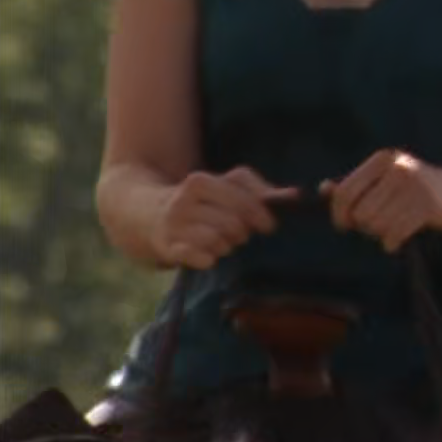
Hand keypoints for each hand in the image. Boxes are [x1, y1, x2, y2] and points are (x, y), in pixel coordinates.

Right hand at [154, 167, 299, 269]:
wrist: (146, 213)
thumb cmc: (200, 200)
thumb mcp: (225, 186)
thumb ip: (258, 189)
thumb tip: (294, 195)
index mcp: (201, 182)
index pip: (244, 202)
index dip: (262, 217)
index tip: (268, 226)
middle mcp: (183, 201)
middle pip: (233, 225)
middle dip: (241, 233)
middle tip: (237, 235)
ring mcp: (172, 225)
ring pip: (218, 242)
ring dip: (226, 247)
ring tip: (220, 242)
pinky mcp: (165, 248)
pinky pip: (199, 258)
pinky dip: (208, 260)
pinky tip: (208, 257)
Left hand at [321, 149, 441, 252]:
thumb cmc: (423, 190)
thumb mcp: (389, 181)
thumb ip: (358, 185)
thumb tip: (323, 189)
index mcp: (384, 159)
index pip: (345, 192)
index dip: (339, 214)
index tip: (344, 225)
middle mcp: (397, 168)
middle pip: (359, 213)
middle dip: (366, 226)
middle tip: (383, 224)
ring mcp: (414, 185)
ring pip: (375, 226)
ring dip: (381, 234)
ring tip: (397, 226)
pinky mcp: (428, 204)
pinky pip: (393, 235)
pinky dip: (393, 243)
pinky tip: (402, 238)